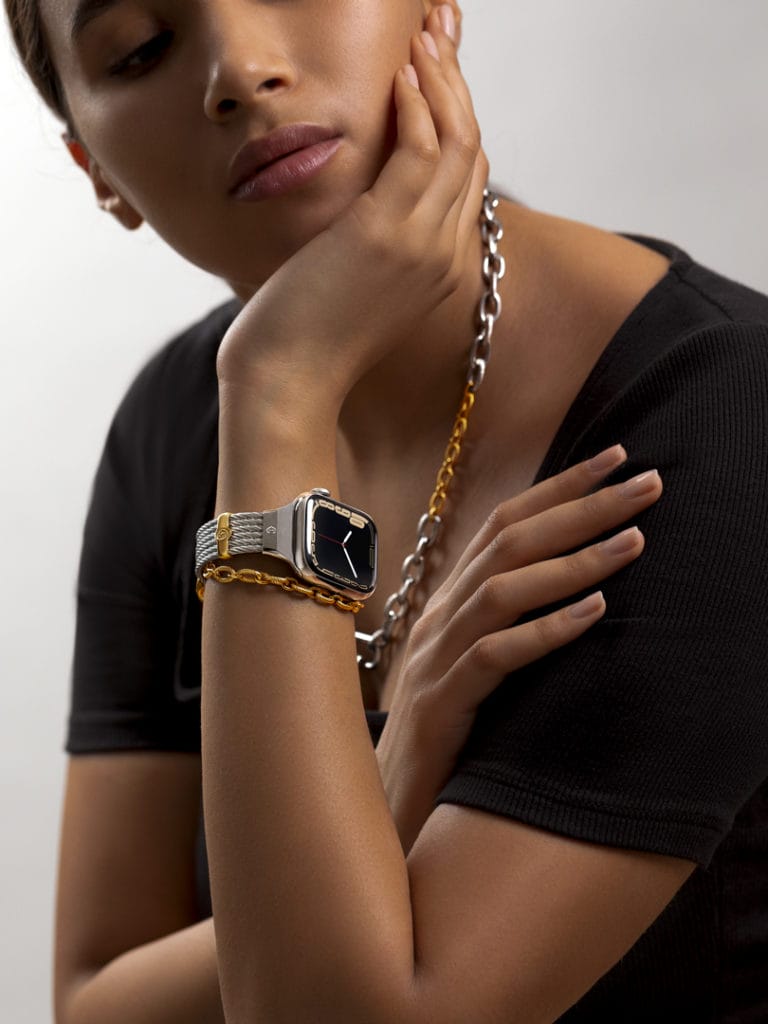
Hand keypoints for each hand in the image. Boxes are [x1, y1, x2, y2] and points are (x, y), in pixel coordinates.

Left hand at [216, 7, 488, 411]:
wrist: (287, 380)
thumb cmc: (307, 335)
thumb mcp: (354, 283)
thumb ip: (376, 240)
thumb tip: (365, 201)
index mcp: (443, 268)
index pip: (466, 177)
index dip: (457, 115)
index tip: (437, 71)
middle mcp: (446, 256)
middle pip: (472, 150)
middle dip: (458, 82)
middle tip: (439, 30)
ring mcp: (423, 247)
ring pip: (458, 142)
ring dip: (442, 80)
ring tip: (421, 35)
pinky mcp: (388, 235)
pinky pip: (422, 152)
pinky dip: (416, 106)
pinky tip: (398, 74)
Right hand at [376, 446, 662, 854]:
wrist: (381, 795)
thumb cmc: (439, 726)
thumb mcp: (471, 659)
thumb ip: (504, 618)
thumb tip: (567, 583)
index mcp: (451, 599)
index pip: (505, 522)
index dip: (559, 486)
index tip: (616, 459)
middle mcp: (441, 614)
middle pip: (510, 542)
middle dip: (581, 506)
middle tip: (645, 481)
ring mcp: (437, 654)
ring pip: (504, 589)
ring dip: (573, 561)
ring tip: (634, 542)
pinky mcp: (441, 700)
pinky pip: (495, 656)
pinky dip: (545, 630)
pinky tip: (592, 614)